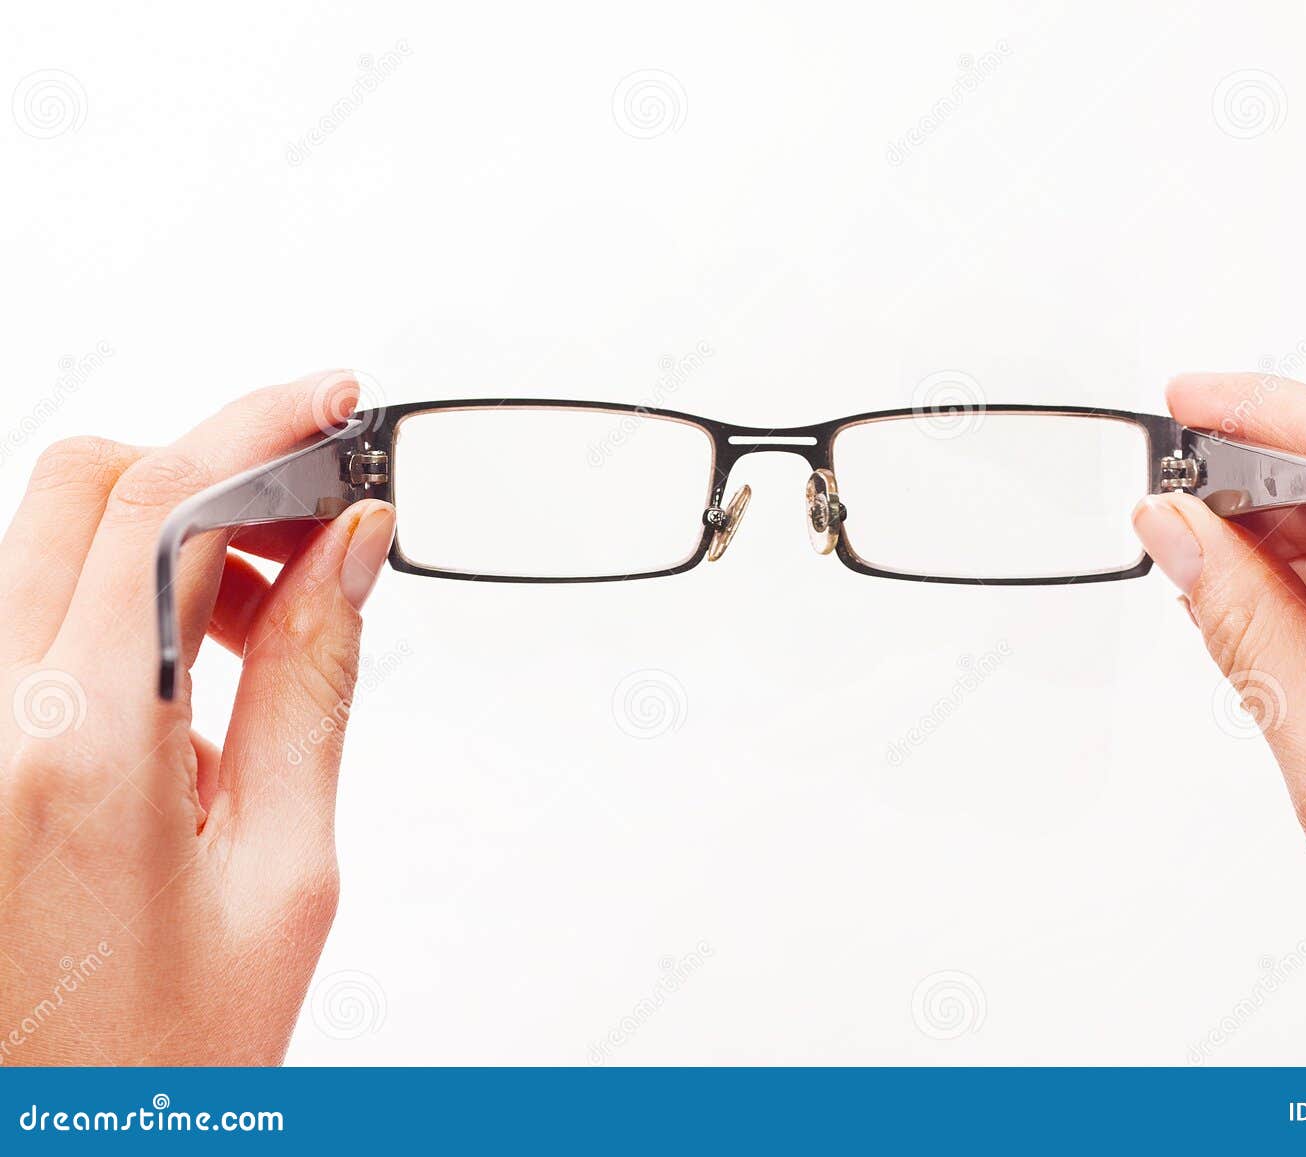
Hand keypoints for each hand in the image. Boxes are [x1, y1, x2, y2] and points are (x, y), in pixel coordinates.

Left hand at [0, 373, 392, 1063]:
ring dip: (163, 544)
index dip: (259, 424)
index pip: (161, 505)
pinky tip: (179, 689)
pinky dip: (112, 605)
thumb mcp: (283, 873)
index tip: (330, 406)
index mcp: (78, 754)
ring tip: (252, 641)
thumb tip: (350, 551)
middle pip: (81, 486)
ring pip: (43, 543)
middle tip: (309, 529)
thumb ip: (313, 684)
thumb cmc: (160, 1059)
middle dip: (210, 472)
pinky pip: (21, 618)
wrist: (60, 1137)